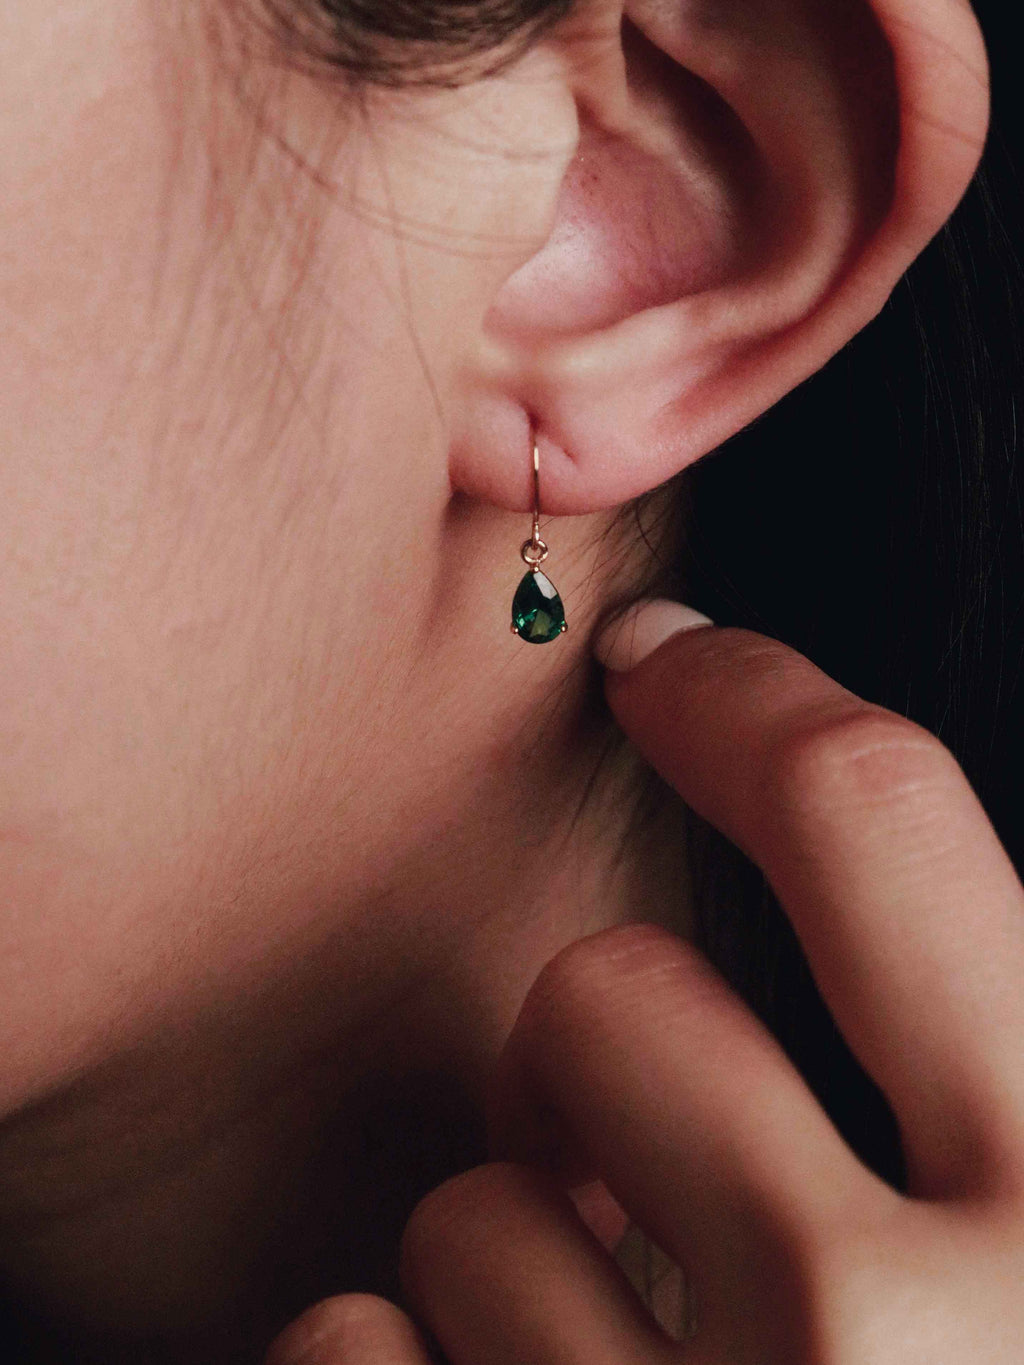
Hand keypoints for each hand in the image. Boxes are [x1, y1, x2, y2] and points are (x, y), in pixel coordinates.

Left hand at [268, 605, 1023, 1363]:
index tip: (657, 664)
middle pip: (609, 991)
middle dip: (601, 1047)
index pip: (873, 816)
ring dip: (514, 1262)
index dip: (747, 702)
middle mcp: (888, 1343)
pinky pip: (351, 1351)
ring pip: (469, 1208)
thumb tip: (856, 849)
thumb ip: (975, 1079)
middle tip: (645, 1152)